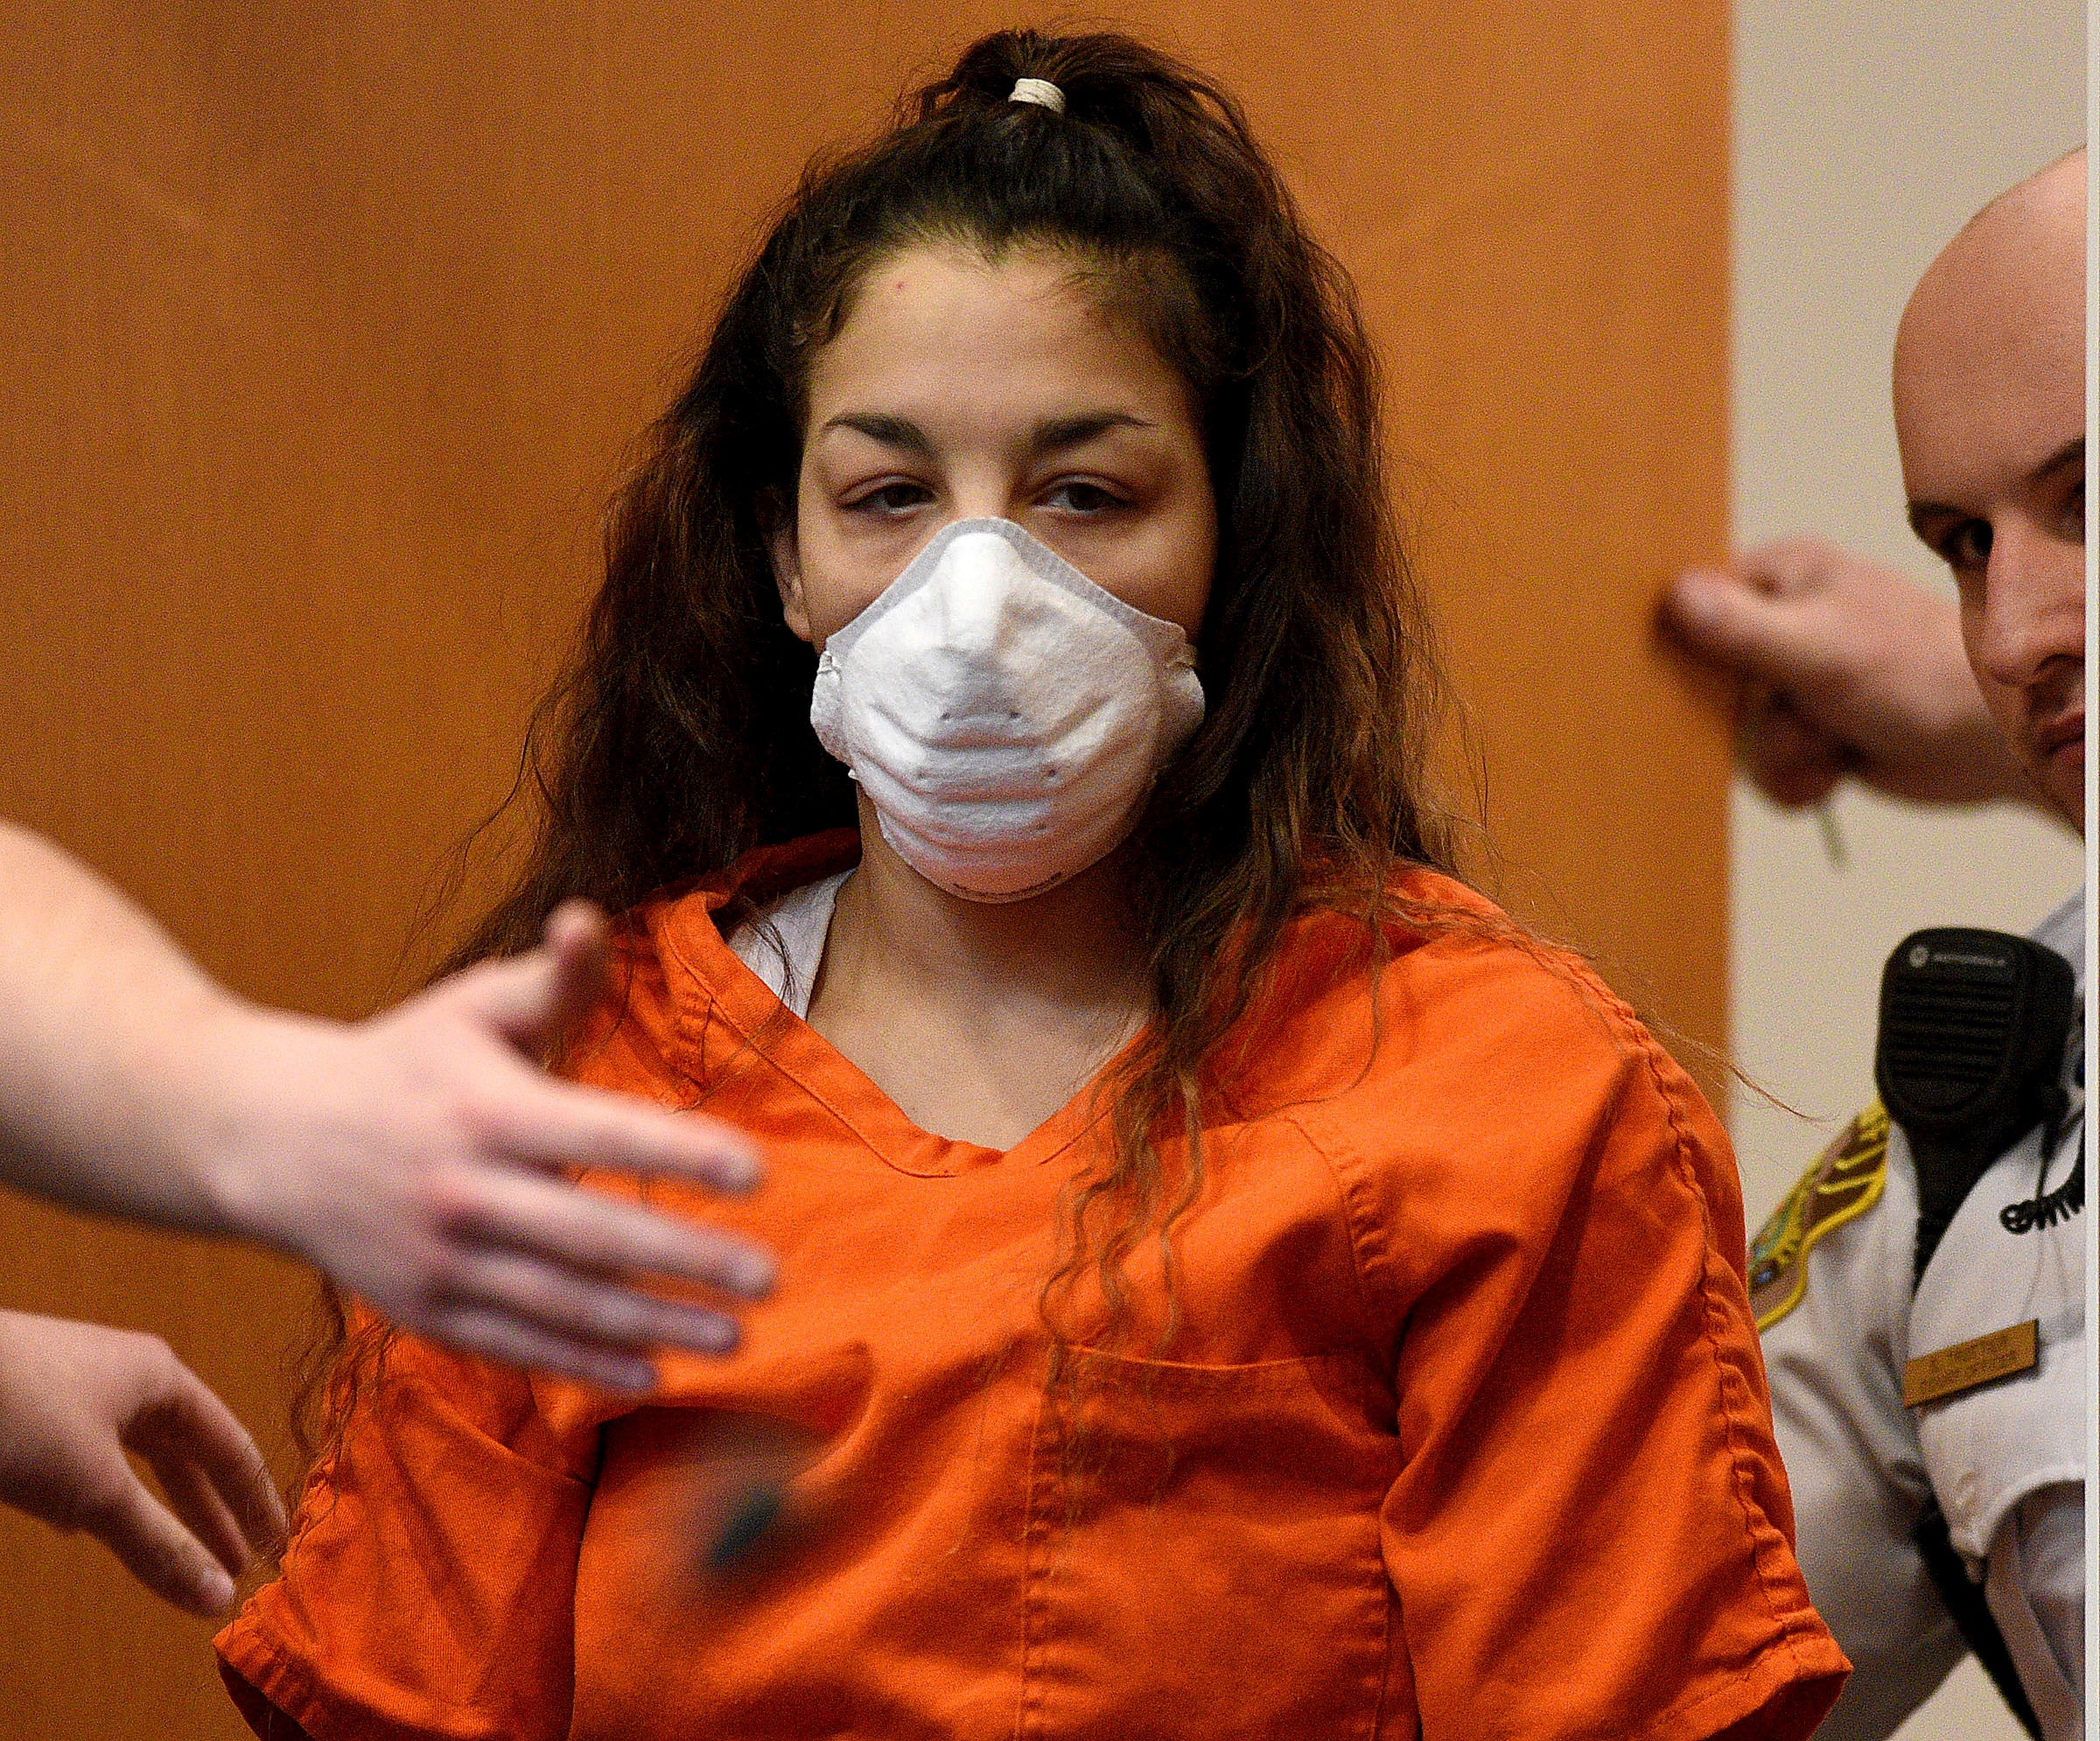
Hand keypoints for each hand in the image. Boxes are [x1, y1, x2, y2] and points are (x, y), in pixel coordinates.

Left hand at [0, 1310, 284, 1614]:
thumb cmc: (21, 1417)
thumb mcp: (95, 1491)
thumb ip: (158, 1545)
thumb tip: (218, 1599)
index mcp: (162, 1379)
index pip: (231, 1447)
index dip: (255, 1501)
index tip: (277, 1547)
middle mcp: (127, 1375)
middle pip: (183, 1452)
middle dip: (205, 1511)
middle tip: (233, 1564)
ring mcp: (75, 1385)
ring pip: (130, 1454)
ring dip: (150, 1505)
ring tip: (166, 1549)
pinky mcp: (28, 1402)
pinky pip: (82, 1452)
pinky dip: (93, 1491)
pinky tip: (73, 1521)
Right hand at [194, 903, 775, 1391]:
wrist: (269, 1139)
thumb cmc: (401, 1061)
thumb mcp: (469, 1010)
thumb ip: (549, 979)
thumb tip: (590, 918)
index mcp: (487, 1111)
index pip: (601, 1132)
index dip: (680, 1154)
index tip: (758, 1173)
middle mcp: (464, 1191)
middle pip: (592, 1233)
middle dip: (686, 1260)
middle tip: (768, 1277)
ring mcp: (442, 1260)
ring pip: (563, 1303)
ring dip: (654, 1324)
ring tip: (734, 1337)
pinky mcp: (425, 1308)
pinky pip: (516, 1345)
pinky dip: (584, 1364)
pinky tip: (652, 1373)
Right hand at [1662, 537, 2028, 807]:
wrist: (1988, 745)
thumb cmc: (1921, 676)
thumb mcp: (1822, 648)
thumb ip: (1744, 627)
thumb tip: (1673, 595)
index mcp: (1782, 576)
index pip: (1695, 604)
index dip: (1691, 650)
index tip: (1728, 680)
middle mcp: (1782, 622)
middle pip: (1707, 683)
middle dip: (1754, 721)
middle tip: (1800, 719)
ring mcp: (1793, 678)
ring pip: (1737, 731)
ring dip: (1784, 754)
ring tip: (1832, 745)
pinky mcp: (1807, 726)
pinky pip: (1764, 762)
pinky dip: (1798, 775)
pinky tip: (1836, 766)